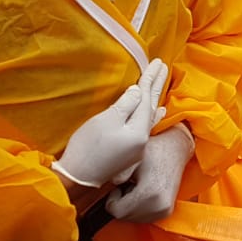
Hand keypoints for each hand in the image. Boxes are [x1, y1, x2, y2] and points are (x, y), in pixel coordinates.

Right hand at [52, 59, 167, 187]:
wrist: (78, 178)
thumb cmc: (88, 147)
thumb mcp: (107, 120)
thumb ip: (125, 104)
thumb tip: (138, 91)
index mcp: (139, 130)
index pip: (146, 98)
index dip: (150, 79)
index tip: (157, 62)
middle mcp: (143, 139)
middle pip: (151, 106)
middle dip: (156, 85)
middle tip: (163, 66)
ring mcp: (137, 148)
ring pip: (149, 116)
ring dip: (154, 99)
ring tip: (162, 85)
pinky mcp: (129, 152)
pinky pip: (146, 127)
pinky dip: (152, 116)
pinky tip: (157, 114)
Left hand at [106, 125, 194, 221]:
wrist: (176, 150)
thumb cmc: (154, 151)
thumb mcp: (133, 157)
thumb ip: (119, 172)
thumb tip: (111, 183)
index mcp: (150, 193)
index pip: (118, 212)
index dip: (112, 199)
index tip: (119, 185)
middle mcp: (159, 206)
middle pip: (126, 217)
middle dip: (121, 202)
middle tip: (129, 184)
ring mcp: (164, 210)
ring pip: (134, 219)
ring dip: (130, 206)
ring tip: (138, 187)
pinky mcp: (166, 212)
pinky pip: (143, 218)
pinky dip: (138, 208)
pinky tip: (144, 193)